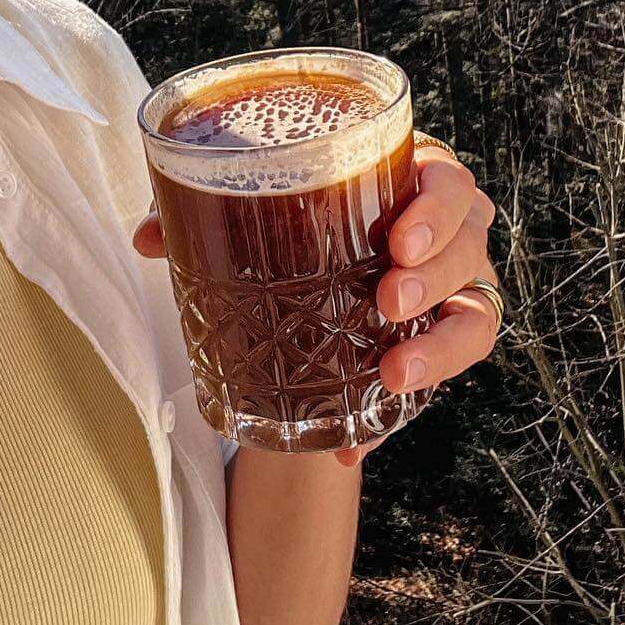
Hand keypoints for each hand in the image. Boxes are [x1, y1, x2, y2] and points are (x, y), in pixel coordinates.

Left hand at [130, 142, 500, 468]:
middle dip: (436, 273)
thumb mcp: (251, 207)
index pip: (447, 181)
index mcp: (406, 178)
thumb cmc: (292, 219)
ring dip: (440, 347)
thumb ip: (204, 208)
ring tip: (392, 373)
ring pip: (476, 315)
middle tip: (388, 298)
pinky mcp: (438, 346)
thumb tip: (148, 236)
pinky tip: (356, 446)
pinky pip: (443, 382)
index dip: (436, 208)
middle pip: (470, 244)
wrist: (302, 288)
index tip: (399, 240)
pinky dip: (401, 416)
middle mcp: (444, 232)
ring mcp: (450, 291)